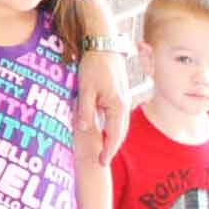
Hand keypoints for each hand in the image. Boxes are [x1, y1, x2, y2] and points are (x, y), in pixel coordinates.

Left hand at [77, 45, 130, 159]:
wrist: (104, 45)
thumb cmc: (94, 66)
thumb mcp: (85, 89)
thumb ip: (85, 111)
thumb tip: (86, 130)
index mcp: (117, 106)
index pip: (114, 135)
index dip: (107, 150)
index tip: (101, 163)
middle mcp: (123, 104)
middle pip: (119, 132)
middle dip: (111, 148)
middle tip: (102, 162)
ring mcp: (122, 98)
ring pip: (119, 124)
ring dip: (113, 138)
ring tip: (103, 150)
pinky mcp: (118, 93)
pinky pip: (116, 115)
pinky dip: (112, 126)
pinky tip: (105, 130)